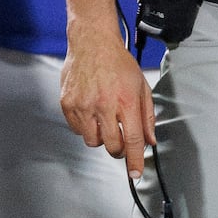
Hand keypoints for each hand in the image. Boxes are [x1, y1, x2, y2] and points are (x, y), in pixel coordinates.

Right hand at [59, 27, 153, 178]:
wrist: (92, 43)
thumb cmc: (118, 62)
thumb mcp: (141, 86)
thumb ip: (147, 115)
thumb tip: (149, 140)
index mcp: (125, 101)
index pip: (132, 140)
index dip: (134, 161)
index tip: (135, 174)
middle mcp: (103, 105)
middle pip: (111, 146)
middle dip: (119, 148)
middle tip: (121, 138)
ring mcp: (83, 105)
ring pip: (92, 141)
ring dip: (101, 137)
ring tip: (104, 119)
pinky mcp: (68, 104)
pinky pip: (77, 130)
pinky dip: (86, 127)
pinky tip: (91, 111)